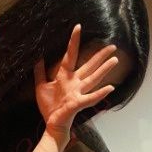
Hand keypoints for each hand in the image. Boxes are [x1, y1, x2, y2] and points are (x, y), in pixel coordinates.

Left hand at [34, 23, 117, 137]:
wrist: (51, 124)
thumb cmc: (49, 107)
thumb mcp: (41, 86)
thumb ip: (40, 71)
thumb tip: (37, 57)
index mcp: (65, 76)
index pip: (70, 55)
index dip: (74, 41)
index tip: (78, 27)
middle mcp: (74, 83)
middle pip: (89, 66)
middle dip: (100, 56)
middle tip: (112, 46)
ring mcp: (78, 92)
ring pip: (93, 78)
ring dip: (104, 69)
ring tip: (114, 60)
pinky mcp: (78, 103)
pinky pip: (91, 98)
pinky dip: (100, 93)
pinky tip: (110, 88)